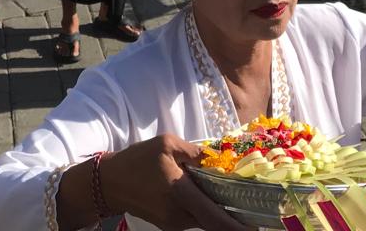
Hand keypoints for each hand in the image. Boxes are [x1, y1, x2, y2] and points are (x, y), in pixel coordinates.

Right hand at [95, 135, 242, 230]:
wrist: (109, 182)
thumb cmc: (137, 160)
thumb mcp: (166, 144)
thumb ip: (195, 152)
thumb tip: (219, 160)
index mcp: (179, 192)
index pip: (215, 217)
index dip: (237, 226)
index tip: (256, 226)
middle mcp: (178, 214)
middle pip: (214, 221)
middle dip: (232, 218)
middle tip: (251, 207)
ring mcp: (173, 222)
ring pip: (204, 220)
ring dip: (217, 212)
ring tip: (228, 196)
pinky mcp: (169, 224)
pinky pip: (194, 218)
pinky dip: (204, 211)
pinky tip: (206, 197)